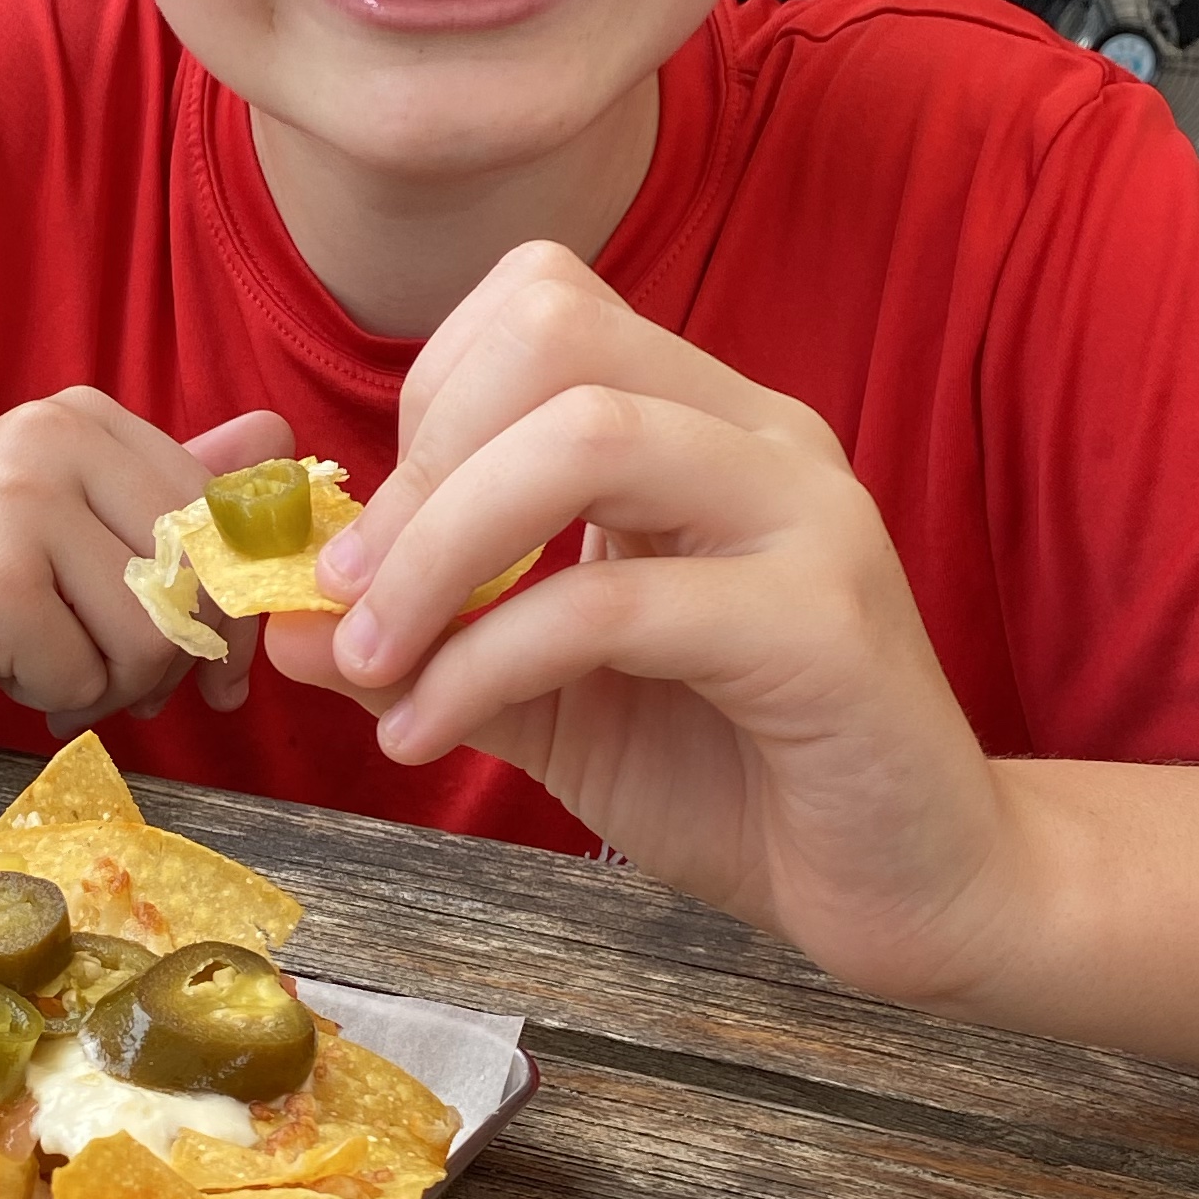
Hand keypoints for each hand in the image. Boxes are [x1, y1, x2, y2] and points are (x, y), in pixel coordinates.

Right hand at [0, 394, 294, 749]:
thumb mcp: (69, 530)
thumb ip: (167, 491)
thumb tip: (281, 443)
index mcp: (83, 419)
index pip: (221, 521)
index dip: (226, 610)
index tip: (202, 664)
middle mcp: (52, 439)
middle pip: (195, 579)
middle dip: (171, 658)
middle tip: (112, 683)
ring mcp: (16, 504)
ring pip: (149, 635)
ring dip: (113, 688)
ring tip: (54, 680)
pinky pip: (84, 675)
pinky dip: (56, 701)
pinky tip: (7, 681)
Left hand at [269, 245, 1022, 1008]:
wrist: (916, 891)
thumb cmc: (741, 780)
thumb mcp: (553, 702)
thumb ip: (432, 647)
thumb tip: (283, 624)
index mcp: (701, 423)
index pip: (539, 308)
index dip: (423, 408)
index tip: (365, 548)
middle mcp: (760, 437)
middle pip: (554, 333)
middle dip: (416, 468)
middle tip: (352, 603)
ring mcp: (805, 518)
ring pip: (586, 436)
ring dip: (439, 548)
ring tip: (377, 666)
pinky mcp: (822, 628)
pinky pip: (618, 601)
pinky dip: (490, 660)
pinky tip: (433, 733)